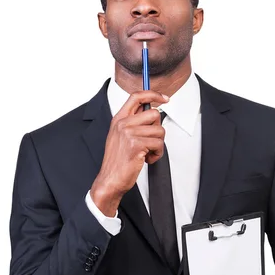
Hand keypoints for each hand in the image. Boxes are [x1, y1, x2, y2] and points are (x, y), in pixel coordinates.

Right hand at [90, 90, 168, 214]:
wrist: (110, 179)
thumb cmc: (118, 161)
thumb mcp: (120, 136)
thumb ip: (132, 122)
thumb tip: (151, 111)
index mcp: (118, 119)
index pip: (136, 96)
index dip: (153, 94)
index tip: (164, 98)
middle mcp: (123, 123)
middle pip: (154, 113)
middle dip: (158, 129)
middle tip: (150, 141)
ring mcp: (129, 133)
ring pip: (159, 131)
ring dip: (158, 145)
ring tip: (148, 153)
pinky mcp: (136, 145)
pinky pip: (159, 144)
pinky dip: (157, 154)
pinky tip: (147, 159)